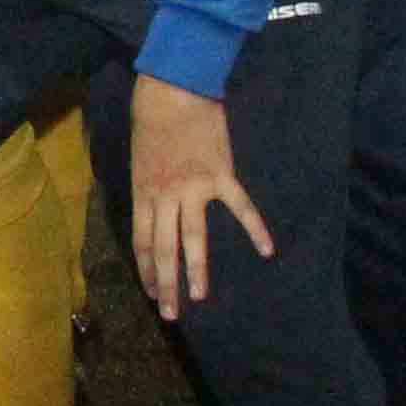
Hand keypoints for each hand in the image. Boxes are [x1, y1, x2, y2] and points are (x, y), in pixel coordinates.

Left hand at [129, 74, 273, 318]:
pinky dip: (255, 228)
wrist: (171, 92)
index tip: (151, 294)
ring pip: (193, 237)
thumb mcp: (138, 160)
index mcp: (143, 193)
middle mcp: (164, 195)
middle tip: (170, 314)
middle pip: (163, 248)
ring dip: (196, 269)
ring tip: (200, 296)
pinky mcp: (220, 175)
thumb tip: (150, 217)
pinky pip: (240, 207)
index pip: (142, 242)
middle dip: (165, 283)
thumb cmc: (151, 124)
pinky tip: (267, 250)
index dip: (146, 270)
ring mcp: (193, 187)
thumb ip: (147, 191)